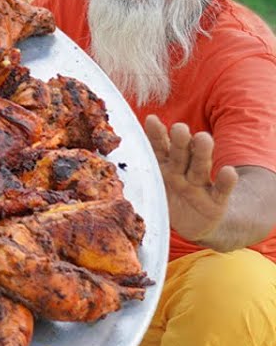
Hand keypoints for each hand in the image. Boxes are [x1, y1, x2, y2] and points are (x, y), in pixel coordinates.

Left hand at [144, 114, 238, 245]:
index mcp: (166, 167)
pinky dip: (225, 181)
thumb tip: (117, 154)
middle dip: (179, 141)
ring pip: (200, 167)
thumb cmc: (171, 200)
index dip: (156, 135)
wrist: (196, 225)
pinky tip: (228, 171)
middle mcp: (183, 172)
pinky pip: (221, 190)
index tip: (151, 120)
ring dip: (201, 153)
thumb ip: (143, 171)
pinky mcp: (216, 201)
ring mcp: (200, 185)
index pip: (160, 149)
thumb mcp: (156, 187)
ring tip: (203, 138)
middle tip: (179, 128)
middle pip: (181, 155)